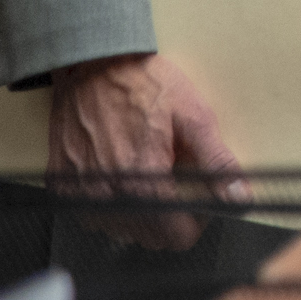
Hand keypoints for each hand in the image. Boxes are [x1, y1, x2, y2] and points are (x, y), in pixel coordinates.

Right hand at [48, 53, 246, 248]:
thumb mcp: (192, 115)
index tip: (198, 201)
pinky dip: (110, 202)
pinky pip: (92, 214)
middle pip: (149, 236)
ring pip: (120, 228)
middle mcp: (106, 192)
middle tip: (175, 180)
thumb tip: (239, 195)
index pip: (174, 236)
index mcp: (142, 178)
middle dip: (170, 216)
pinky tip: (120, 173)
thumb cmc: (141, 83)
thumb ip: (217, 160)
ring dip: (139, 211)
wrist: (91, 63)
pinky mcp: (61, 183)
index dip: (194, 223)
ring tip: (147, 172)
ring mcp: (80, 190)